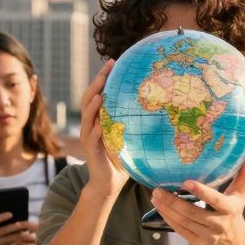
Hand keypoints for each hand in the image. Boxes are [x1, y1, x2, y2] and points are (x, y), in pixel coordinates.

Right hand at [80, 59, 129, 196]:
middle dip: (97, 82)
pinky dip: (94, 127)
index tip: (113, 62)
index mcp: (98, 119)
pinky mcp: (90, 150)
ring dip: (92, 103)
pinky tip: (99, 120)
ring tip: (100, 92)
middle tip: (107, 68)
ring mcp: (88, 136)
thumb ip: (134, 122)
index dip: (103, 77)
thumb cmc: (121, 159)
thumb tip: (158, 105)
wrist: (109, 183)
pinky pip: (91, 136)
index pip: (98, 92)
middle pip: (89, 98)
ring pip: (86, 115)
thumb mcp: (128, 136)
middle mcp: (90, 124)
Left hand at [151, 153, 244, 244]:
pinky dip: (169, 219)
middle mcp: (218, 224)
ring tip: (155, 197)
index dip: (200, 192)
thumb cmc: (234, 212)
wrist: (235, 243)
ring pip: (183, 222)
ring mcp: (208, 235)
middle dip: (173, 201)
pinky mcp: (198, 243)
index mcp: (229, 209)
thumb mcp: (240, 194)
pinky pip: (180, 231)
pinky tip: (160, 209)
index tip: (185, 182)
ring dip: (167, 209)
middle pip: (192, 212)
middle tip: (158, 189)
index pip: (214, 200)